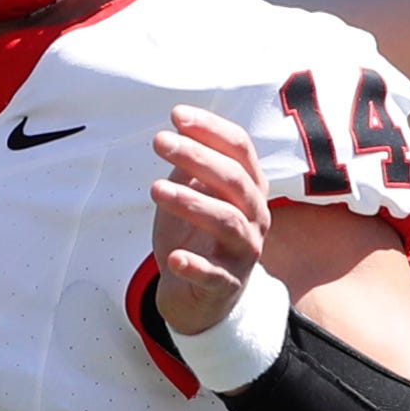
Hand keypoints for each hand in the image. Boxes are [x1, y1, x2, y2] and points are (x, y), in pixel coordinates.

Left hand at [150, 105, 272, 334]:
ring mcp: (244, 251)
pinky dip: (194, 266)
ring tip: (154, 189)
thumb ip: (190, 167)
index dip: (211, 129)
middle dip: (197, 156)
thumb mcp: (192, 193)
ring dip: (191, 202)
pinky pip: (215, 274)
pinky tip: (173, 258)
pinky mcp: (227, 284)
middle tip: (160, 141)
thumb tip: (176, 133)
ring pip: (227, 221)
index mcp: (248, 187)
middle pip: (234, 179)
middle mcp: (255, 215)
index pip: (240, 149)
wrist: (200, 295)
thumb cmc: (196, 234)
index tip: (176, 115)